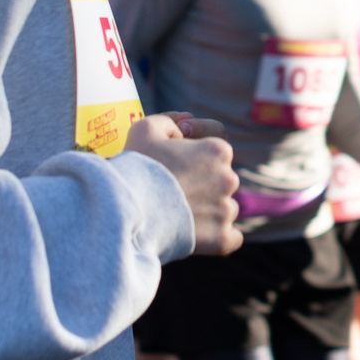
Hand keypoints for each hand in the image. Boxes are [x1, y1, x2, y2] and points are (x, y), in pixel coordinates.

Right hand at [126, 113, 240, 256]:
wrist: (127, 211)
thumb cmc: (137, 167)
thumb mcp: (145, 128)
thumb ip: (169, 121)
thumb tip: (185, 124)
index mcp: (218, 150)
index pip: (216, 147)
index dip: (196, 152)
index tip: (176, 162)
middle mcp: (229, 178)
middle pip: (219, 180)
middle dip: (201, 183)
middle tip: (170, 191)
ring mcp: (227, 210)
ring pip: (223, 209)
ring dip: (207, 211)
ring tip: (177, 215)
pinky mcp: (221, 239)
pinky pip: (231, 238)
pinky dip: (218, 236)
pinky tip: (198, 234)